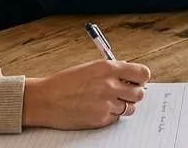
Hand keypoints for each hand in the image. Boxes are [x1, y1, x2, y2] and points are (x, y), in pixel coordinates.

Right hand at [22, 59, 151, 129]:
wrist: (45, 100)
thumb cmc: (65, 82)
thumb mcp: (90, 67)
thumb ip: (112, 69)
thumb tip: (130, 73)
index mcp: (108, 68)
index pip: (142, 74)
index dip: (141, 78)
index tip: (138, 80)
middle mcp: (110, 86)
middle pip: (139, 93)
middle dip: (133, 93)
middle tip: (123, 93)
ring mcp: (107, 104)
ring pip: (130, 108)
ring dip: (122, 105)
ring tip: (107, 101)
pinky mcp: (101, 119)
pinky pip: (116, 118)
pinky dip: (110, 115)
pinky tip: (96, 109)